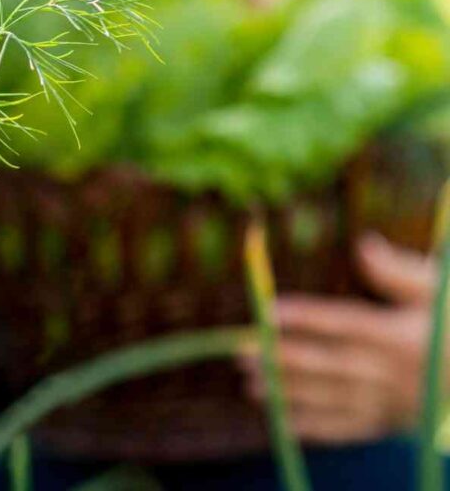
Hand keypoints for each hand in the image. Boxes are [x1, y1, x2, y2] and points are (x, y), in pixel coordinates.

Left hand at [239, 232, 438, 444]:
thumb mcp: (438, 290)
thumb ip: (399, 272)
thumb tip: (363, 244)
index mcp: (401, 336)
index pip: (343, 324)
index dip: (305, 317)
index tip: (268, 311)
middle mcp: (393, 372)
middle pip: (329, 364)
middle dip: (283, 359)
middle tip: (241, 353)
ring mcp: (391, 403)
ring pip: (332, 399)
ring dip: (289, 394)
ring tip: (250, 385)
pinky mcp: (390, 423)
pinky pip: (348, 429)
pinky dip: (314, 427)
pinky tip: (282, 421)